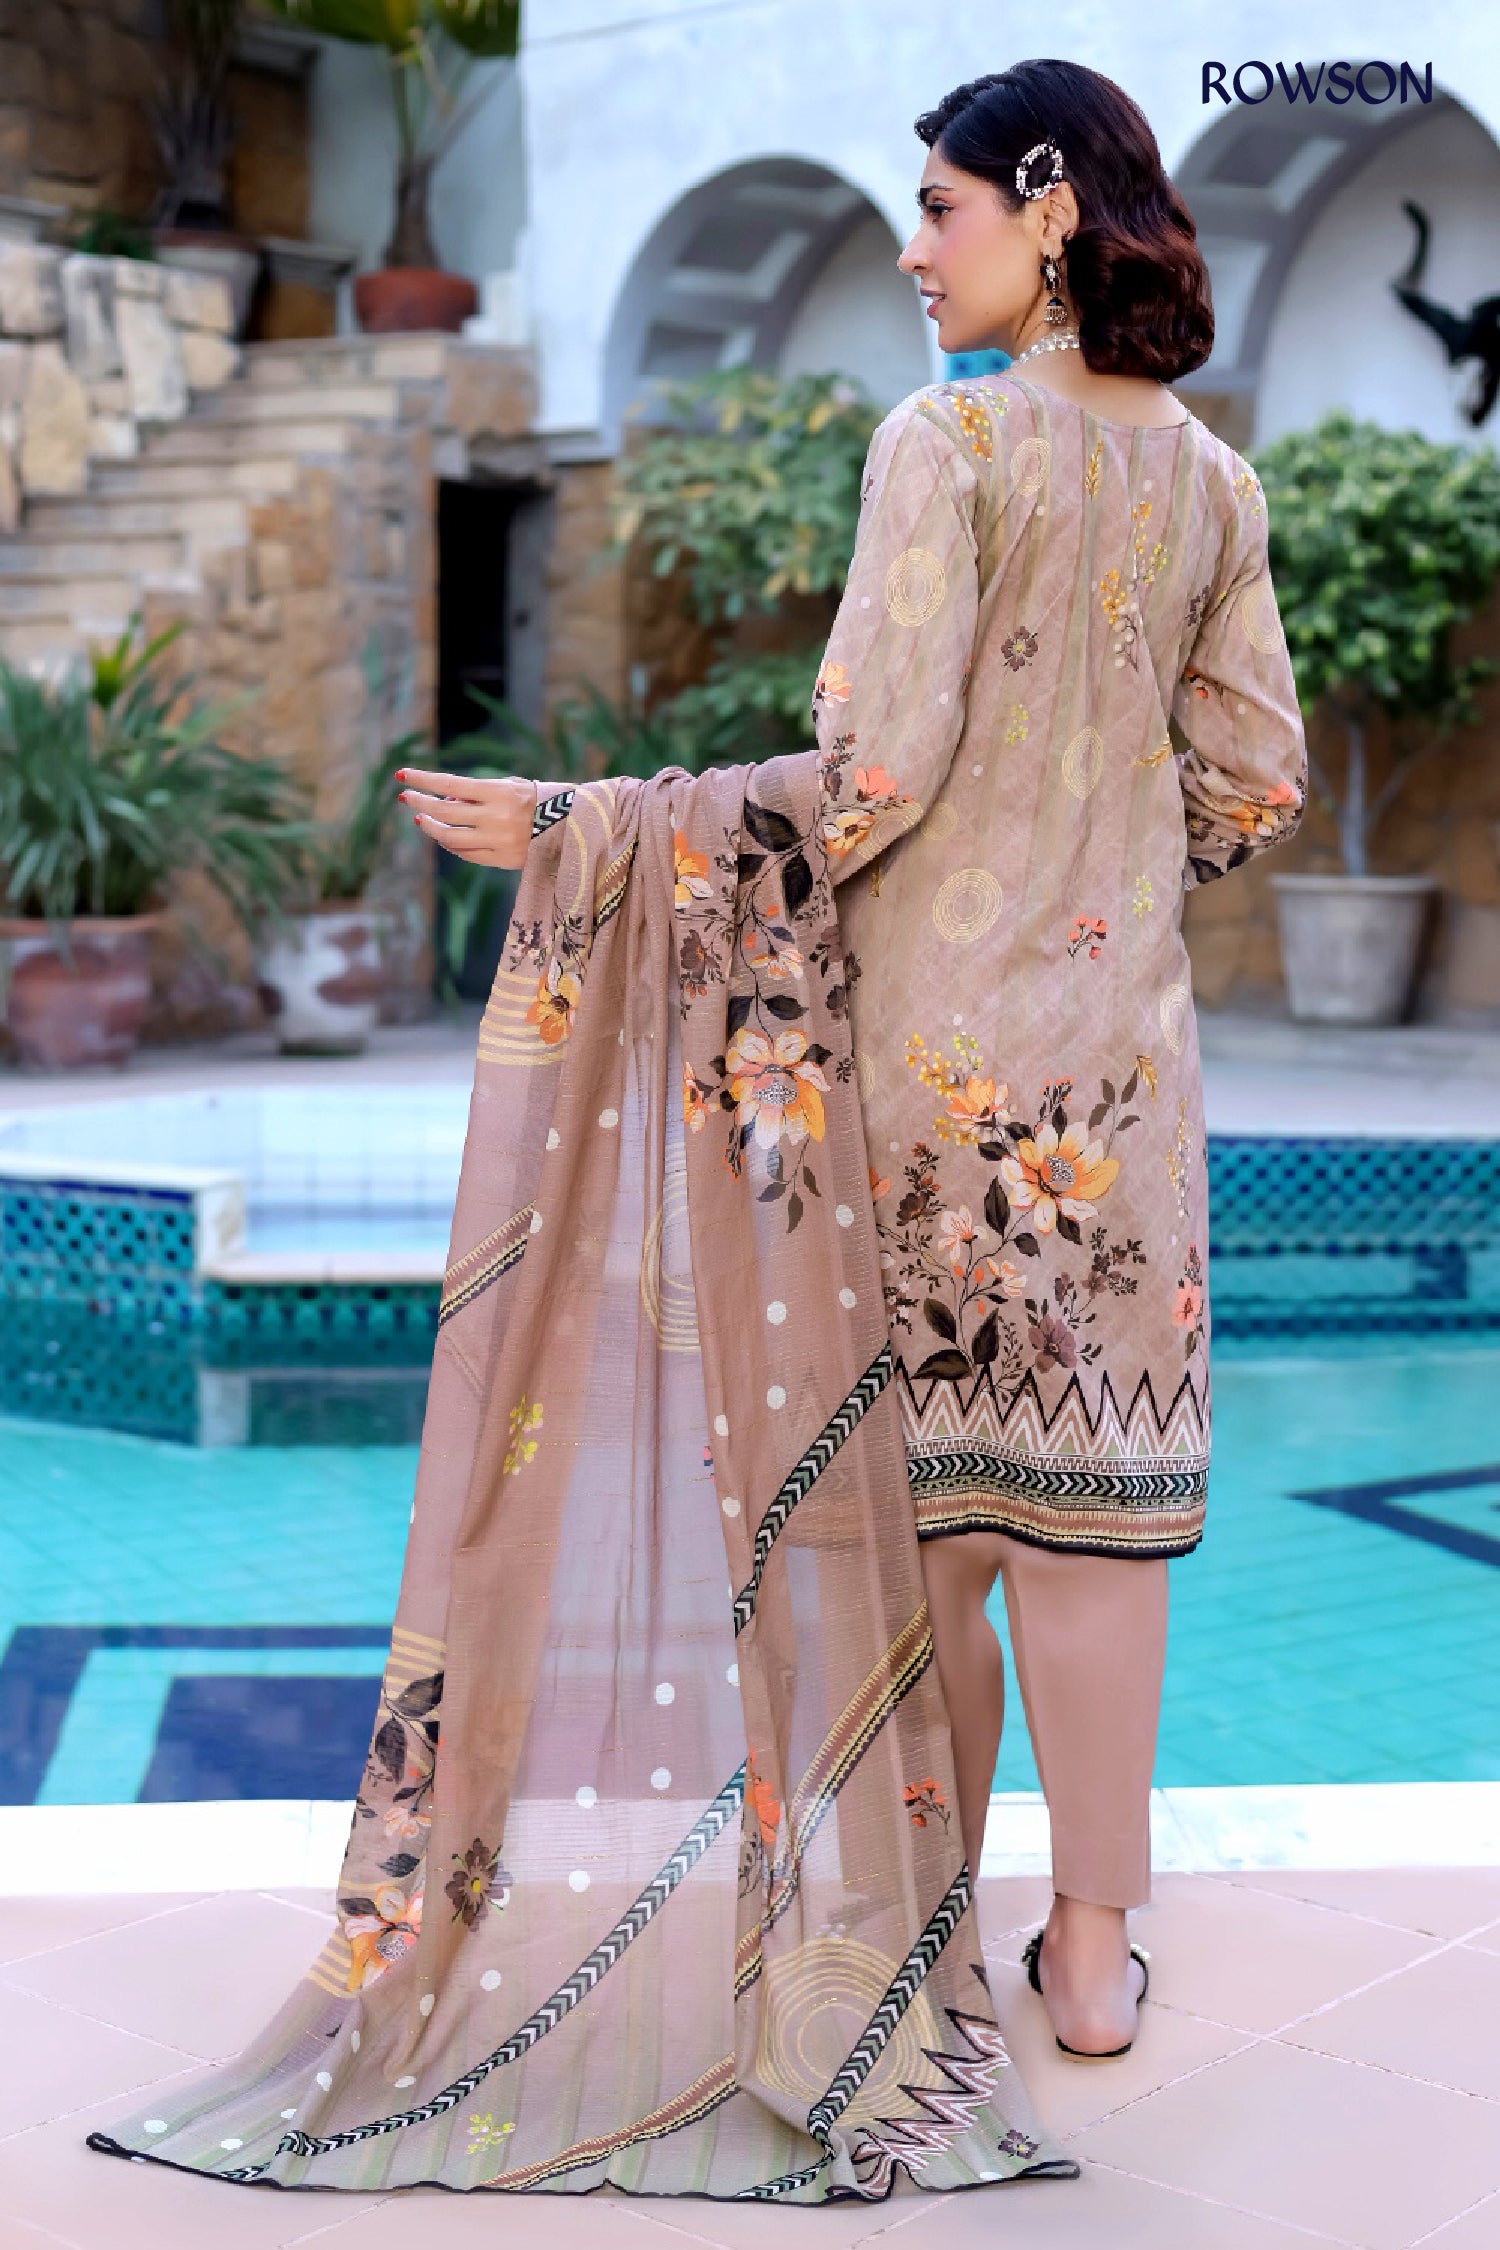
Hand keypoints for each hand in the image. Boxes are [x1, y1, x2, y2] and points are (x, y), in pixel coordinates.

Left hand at [395, 768, 538, 869]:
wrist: (573, 828)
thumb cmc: (538, 800)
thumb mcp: (511, 786)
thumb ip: (478, 792)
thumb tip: (445, 798)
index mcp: (499, 792)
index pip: (450, 784)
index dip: (423, 780)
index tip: (402, 775)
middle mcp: (496, 817)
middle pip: (445, 811)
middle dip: (420, 803)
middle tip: (405, 798)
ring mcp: (498, 841)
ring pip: (450, 837)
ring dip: (431, 827)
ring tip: (421, 819)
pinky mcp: (502, 860)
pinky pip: (466, 854)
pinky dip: (451, 845)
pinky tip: (444, 836)